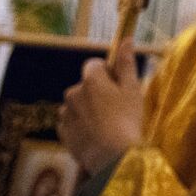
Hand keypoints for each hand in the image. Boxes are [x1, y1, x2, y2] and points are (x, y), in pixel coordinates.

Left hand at [58, 39, 142, 173]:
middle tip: (116, 107)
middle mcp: (73, 93)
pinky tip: (96, 134)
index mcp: (91, 80)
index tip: (118, 85)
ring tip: (106, 124)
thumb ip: (126, 63)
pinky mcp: (62, 132)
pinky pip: (71, 121)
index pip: (94, 64)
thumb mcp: (132, 89)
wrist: (112, 157)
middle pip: (85, 85)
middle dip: (97, 91)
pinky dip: (81, 124)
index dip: (107, 72)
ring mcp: (65, 114)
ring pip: (77, 104)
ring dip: (88, 108)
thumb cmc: (127, 119)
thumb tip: (126, 39)